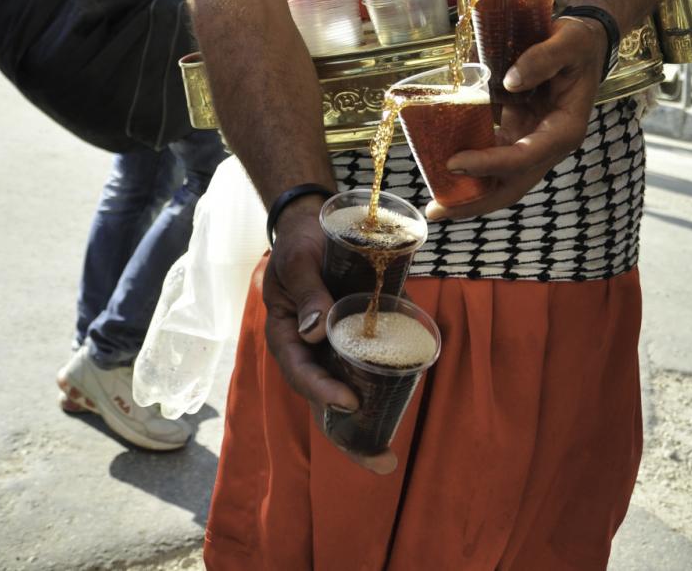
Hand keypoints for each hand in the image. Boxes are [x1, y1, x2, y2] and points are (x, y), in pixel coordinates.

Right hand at [262, 200, 396, 473]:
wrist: (312, 227)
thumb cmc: (299, 245)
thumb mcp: (298, 261)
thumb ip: (306, 290)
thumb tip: (314, 331)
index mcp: (286, 337)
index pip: (301, 373)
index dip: (322, 392)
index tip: (350, 403)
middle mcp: (309, 351)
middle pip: (324, 400)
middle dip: (349, 435)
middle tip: (382, 462)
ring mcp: (331, 348)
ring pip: (346, 391)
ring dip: (367, 421)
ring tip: (389, 453)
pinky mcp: (354, 337)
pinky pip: (367, 365)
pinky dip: (383, 383)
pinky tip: (405, 401)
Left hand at [426, 17, 602, 220]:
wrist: (587, 43)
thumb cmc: (580, 43)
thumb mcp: (569, 42)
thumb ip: (542, 59)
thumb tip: (509, 81)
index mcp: (565, 129)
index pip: (525, 157)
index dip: (490, 164)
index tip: (454, 162)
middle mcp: (548, 143)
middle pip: (512, 184)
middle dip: (475, 202)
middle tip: (436, 210)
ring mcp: (533, 140)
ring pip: (501, 177)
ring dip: (470, 189)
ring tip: (434, 199)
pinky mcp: (520, 131)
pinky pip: (493, 153)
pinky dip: (471, 160)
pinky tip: (442, 158)